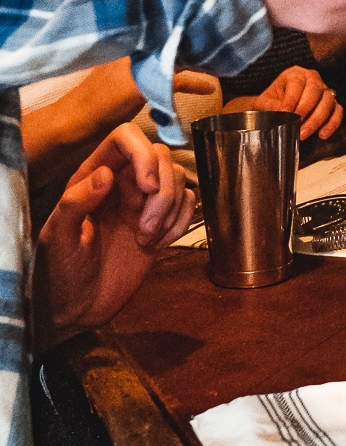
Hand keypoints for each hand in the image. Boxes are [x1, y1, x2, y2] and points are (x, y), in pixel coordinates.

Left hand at [34, 126, 195, 347]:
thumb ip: (76, 203)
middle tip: (145, 227)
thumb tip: (107, 175)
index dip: (143, 153)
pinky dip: (180, 223)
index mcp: (91, 176)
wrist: (76, 307)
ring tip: (147, 240)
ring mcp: (143, 203)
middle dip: (162, 190)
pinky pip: (187, 204)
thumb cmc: (58, 272)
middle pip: (161, 156)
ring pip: (178, 179)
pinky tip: (159, 244)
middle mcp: (121, 182)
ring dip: (170, 210)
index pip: (125, 137)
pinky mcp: (162, 223)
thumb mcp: (58, 238)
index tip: (146, 187)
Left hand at [227, 65, 341, 140]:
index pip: (297, 83)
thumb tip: (279, 113)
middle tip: (296, 125)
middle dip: (306, 110)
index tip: (285, 113)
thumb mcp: (265, 102)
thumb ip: (270, 106)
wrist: (278, 109)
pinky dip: (332, 123)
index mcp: (295, 74)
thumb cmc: (273, 103)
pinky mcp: (332, 104)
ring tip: (304, 133)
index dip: (292, 99)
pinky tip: (322, 134)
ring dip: (317, 120)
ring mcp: (325, 91)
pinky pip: (338, 112)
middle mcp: (313, 79)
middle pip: (315, 91)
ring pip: (328, 101)